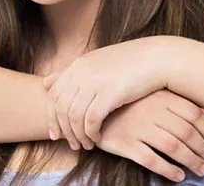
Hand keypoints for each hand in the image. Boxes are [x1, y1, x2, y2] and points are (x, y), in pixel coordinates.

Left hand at [44, 37, 172, 149]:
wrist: (158, 58)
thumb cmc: (130, 62)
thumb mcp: (98, 61)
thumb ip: (71, 73)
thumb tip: (46, 82)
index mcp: (78, 64)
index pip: (53, 95)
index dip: (51, 117)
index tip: (56, 134)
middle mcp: (83, 72)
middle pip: (60, 108)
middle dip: (63, 130)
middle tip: (72, 144)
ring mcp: (95, 81)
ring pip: (74, 116)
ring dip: (78, 135)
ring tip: (87, 144)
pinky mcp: (110, 93)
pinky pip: (91, 120)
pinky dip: (91, 133)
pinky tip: (98, 138)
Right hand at [97, 90, 203, 181]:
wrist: (95, 109)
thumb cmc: (131, 104)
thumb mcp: (154, 96)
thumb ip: (179, 102)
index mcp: (162, 97)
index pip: (194, 114)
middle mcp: (152, 111)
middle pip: (186, 132)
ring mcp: (138, 127)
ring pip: (173, 146)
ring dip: (191, 161)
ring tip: (201, 171)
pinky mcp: (125, 144)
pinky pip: (151, 159)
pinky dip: (168, 169)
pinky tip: (179, 176)